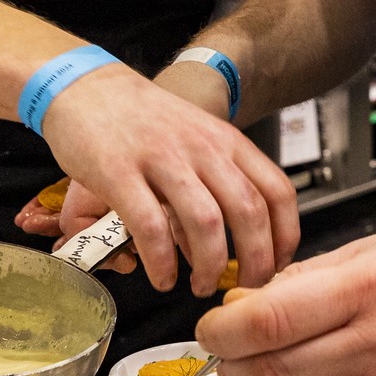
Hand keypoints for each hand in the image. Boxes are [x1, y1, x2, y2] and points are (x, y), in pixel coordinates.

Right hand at [41, 64, 298, 295]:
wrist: (89, 88)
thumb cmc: (146, 122)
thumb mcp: (197, 140)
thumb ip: (216, 184)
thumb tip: (220, 244)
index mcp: (228, 143)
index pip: (277, 191)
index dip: (285, 235)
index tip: (278, 264)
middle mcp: (203, 149)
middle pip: (248, 212)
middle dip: (255, 260)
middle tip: (245, 287)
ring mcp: (162, 159)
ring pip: (206, 222)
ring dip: (209, 264)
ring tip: (200, 285)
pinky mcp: (119, 172)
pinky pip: (150, 225)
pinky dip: (161, 260)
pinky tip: (162, 277)